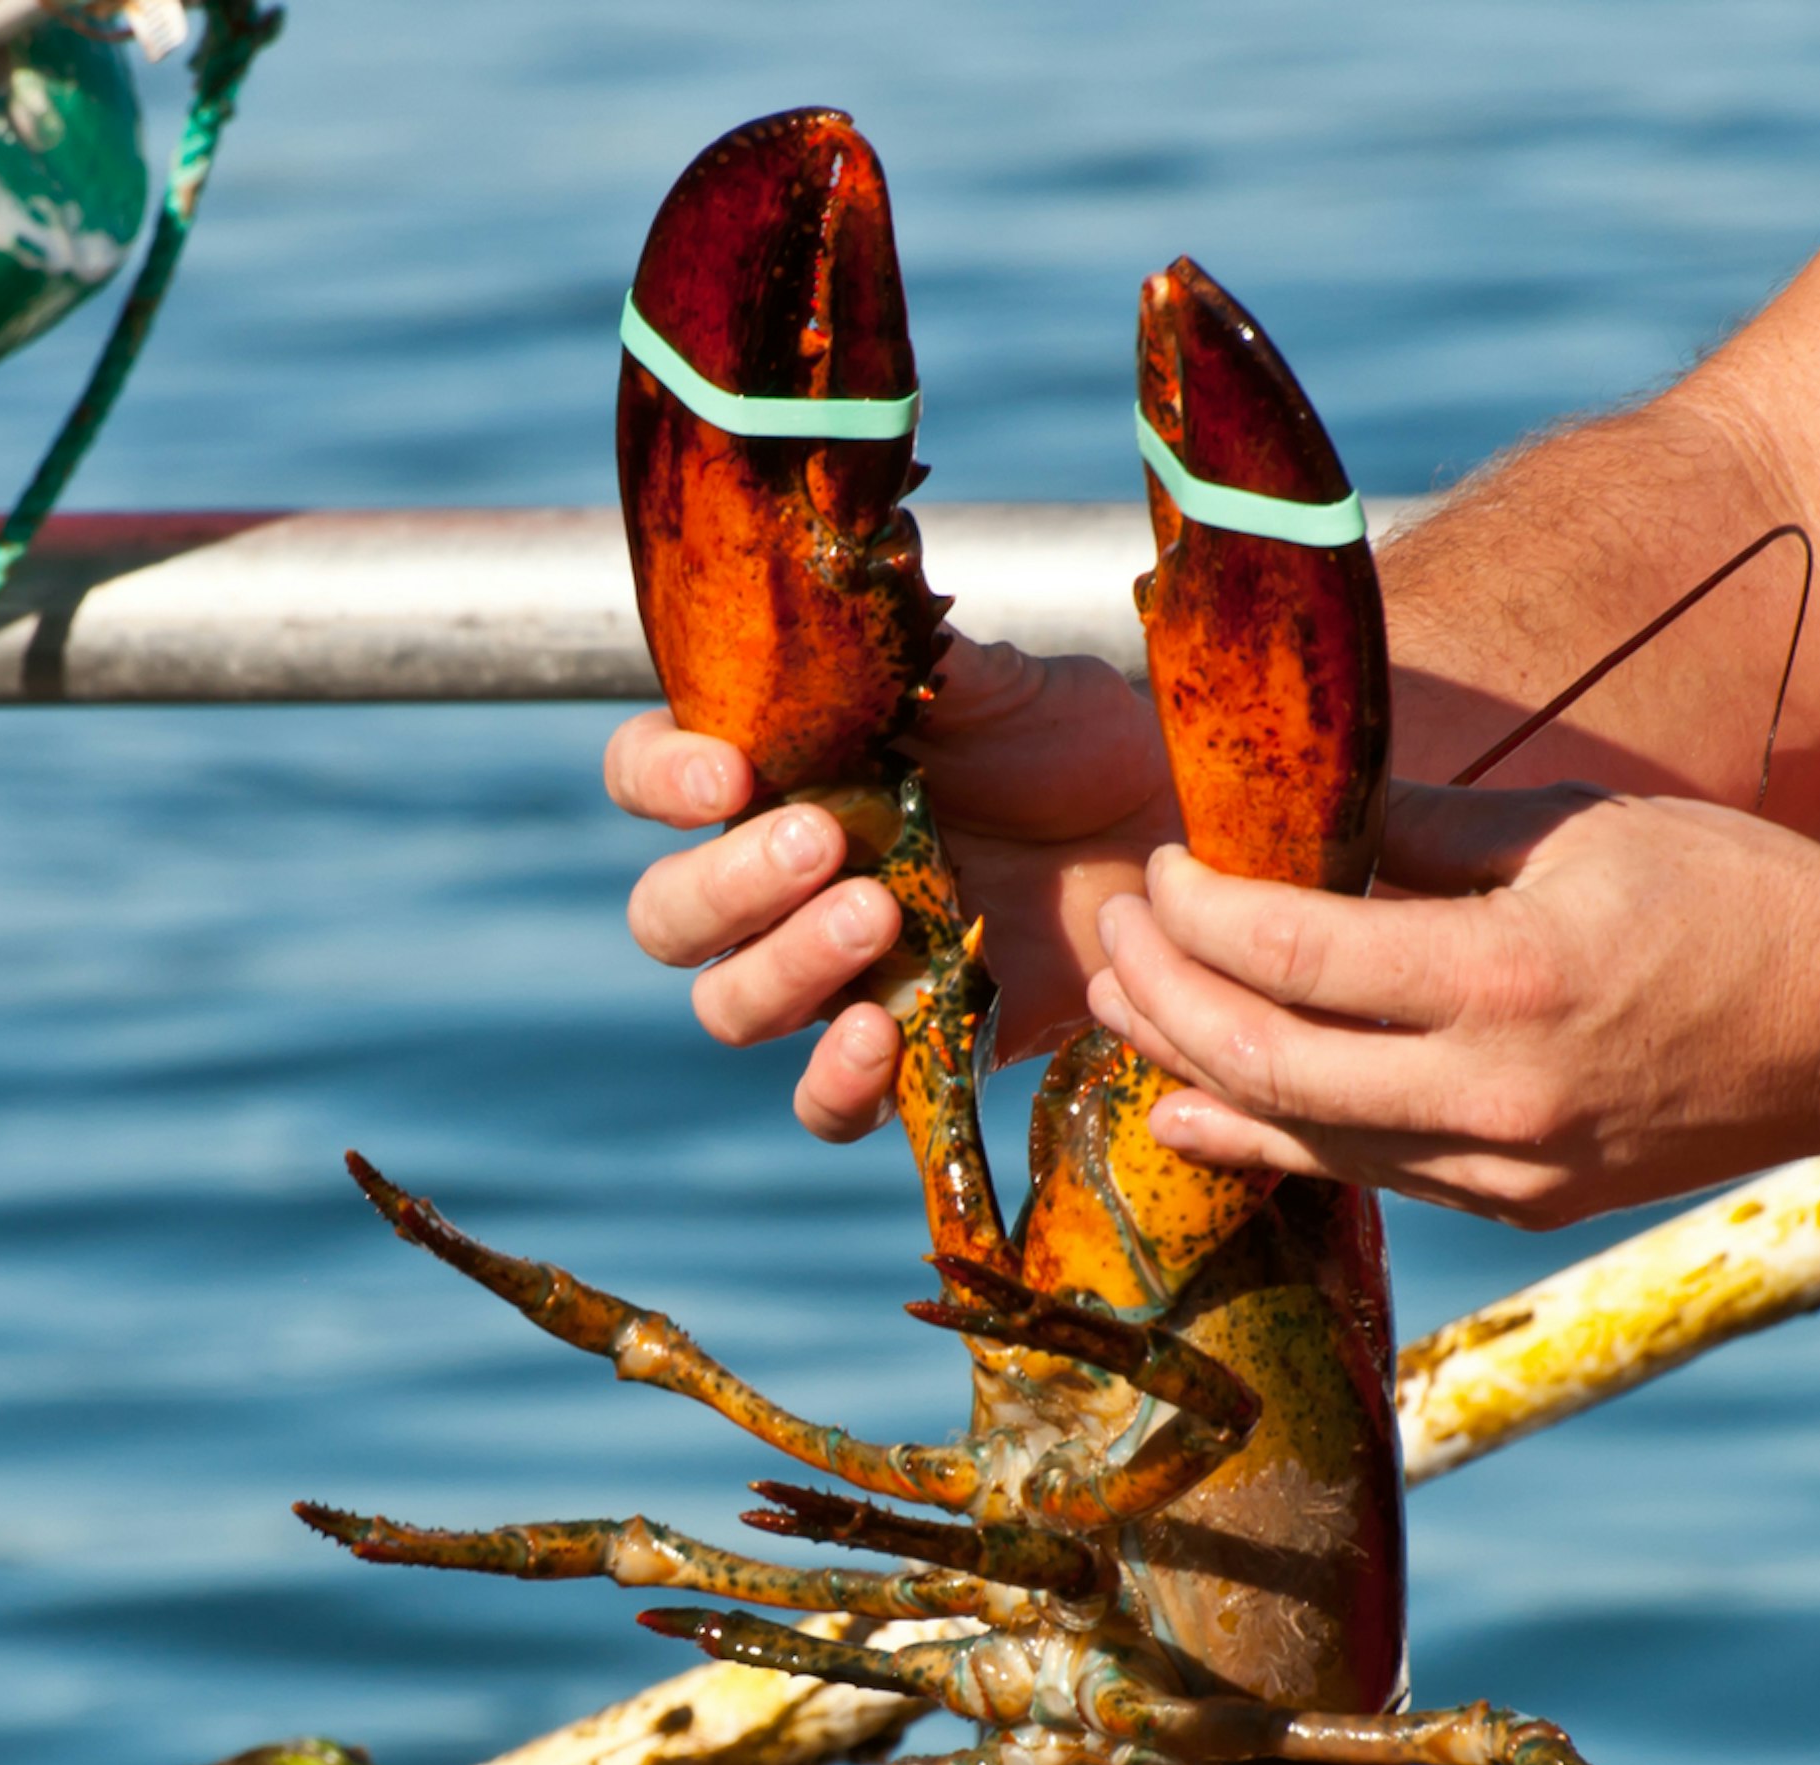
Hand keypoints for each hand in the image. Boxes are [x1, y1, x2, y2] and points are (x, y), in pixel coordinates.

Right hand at [607, 637, 1178, 1139]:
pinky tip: (880, 1037)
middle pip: (670, 915)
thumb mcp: (1003, 686)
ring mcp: (834, 975)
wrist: (1171, 847)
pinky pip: (824, 1105)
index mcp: (780, 775)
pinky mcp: (904, 1052)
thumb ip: (916, 666)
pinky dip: (833, 1083)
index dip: (658, 780)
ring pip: (731, 1006)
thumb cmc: (1078, 749)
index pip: (648, 777)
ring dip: (781, 970)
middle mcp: (782, 881)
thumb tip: (849, 604)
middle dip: (727, 885)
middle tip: (823, 844)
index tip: (726, 774)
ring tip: (876, 916)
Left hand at [1082, 782, 1819, 1224]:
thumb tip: (1295, 822)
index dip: (1197, 911)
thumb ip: (1427, 834)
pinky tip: (1197, 1104)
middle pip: (1263, 1060)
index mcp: (1511, 980)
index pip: (1292, 955)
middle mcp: (1496, 1097)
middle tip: (1112, 932)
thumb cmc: (1740, 898)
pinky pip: (1360, 1171)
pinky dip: (1269, 1132)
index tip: (1160, 865)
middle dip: (1161, 993)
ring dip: (1193, 1068)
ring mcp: (1505, 1170)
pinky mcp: (1515, 1205)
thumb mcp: (1579, 826)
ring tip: (1125, 1007)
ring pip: (1299, 1133)